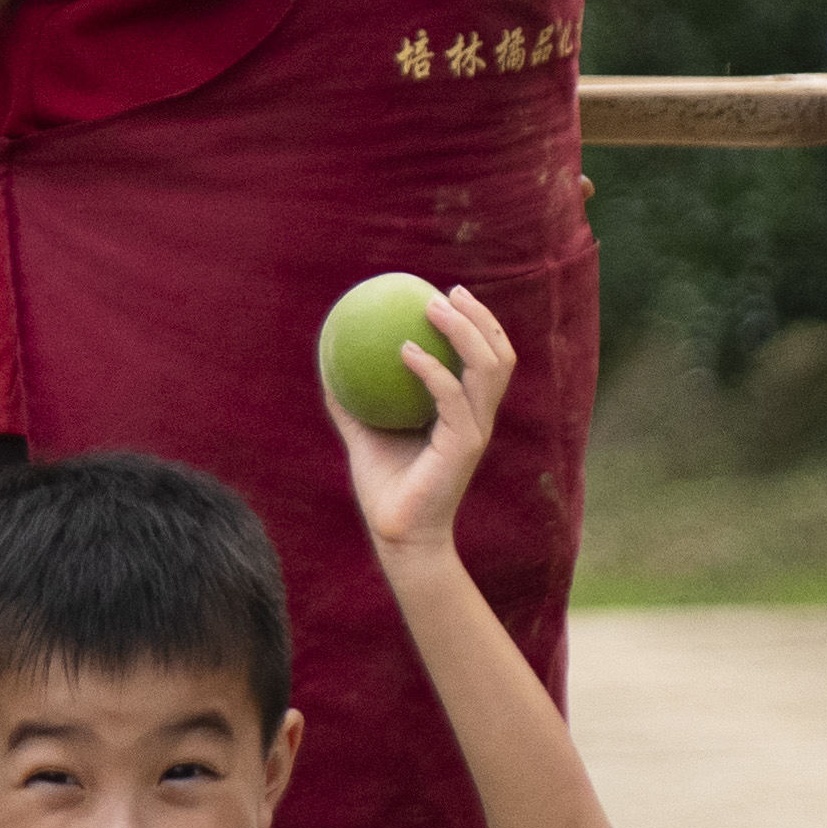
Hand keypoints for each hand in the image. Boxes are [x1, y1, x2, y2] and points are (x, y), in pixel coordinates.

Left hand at [327, 284, 513, 560]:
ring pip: (488, 368)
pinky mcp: (463, 446)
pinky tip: (405, 350)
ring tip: (433, 308)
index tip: (449, 295)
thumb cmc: (385, 487)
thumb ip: (352, 401)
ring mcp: (475, 431)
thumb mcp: (363, 434)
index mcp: (466, 412)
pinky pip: (451, 397)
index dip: (479, 323)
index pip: (489, 359)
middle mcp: (478, 417)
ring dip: (464, 331)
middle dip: (480, 318)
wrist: (397, 534)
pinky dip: (431, 369)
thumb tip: (327, 364)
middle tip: (447, 293)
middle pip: (500, 355)